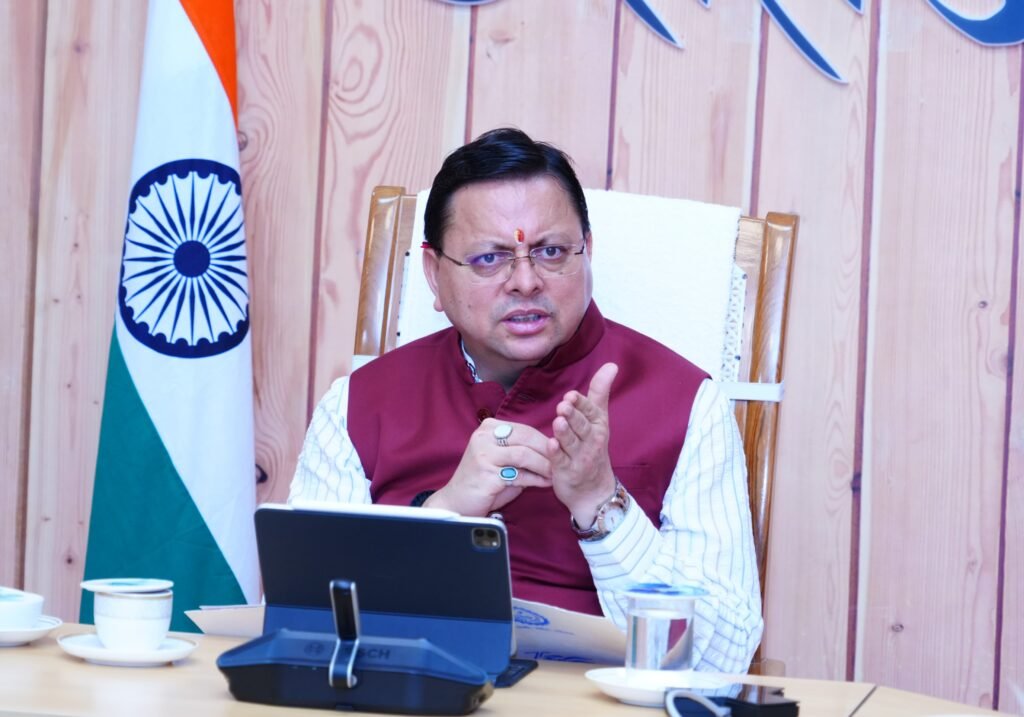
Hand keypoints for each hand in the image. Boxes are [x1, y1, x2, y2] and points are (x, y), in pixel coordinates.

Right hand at [425, 419, 552, 515]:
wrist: (458, 501)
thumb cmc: (484, 480)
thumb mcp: (502, 459)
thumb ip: (522, 451)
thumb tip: (552, 449)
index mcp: (488, 428)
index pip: (524, 429)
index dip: (545, 440)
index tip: (561, 449)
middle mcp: (484, 437)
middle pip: (526, 437)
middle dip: (548, 450)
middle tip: (563, 460)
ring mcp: (483, 455)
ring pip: (524, 455)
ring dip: (544, 465)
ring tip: (556, 473)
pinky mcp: (486, 474)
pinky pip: (519, 475)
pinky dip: (536, 479)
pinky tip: (546, 483)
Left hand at [547, 362, 618, 526]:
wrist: (595, 490)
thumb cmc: (593, 448)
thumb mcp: (599, 419)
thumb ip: (600, 392)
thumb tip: (612, 365)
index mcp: (598, 426)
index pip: (590, 411)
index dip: (581, 404)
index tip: (572, 396)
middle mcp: (591, 441)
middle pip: (581, 426)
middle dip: (573, 416)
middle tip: (563, 406)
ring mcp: (580, 458)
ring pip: (571, 443)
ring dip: (564, 433)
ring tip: (558, 422)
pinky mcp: (567, 472)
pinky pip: (561, 462)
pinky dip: (556, 454)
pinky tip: (550, 445)